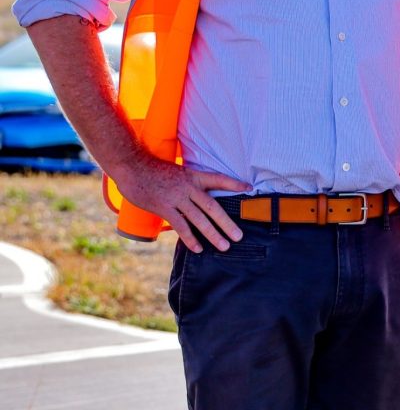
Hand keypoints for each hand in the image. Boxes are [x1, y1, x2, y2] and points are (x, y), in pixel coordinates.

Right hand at [114, 153, 250, 253]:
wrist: (133, 167)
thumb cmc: (153, 170)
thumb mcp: (176, 172)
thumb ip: (187, 184)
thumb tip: (196, 197)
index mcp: (193, 176)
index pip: (218, 179)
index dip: (234, 184)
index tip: (249, 188)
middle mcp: (188, 187)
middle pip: (212, 206)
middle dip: (227, 223)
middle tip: (239, 236)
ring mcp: (176, 198)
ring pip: (199, 219)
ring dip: (213, 234)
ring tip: (224, 246)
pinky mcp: (164, 207)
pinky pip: (180, 226)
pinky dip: (190, 238)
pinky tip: (198, 248)